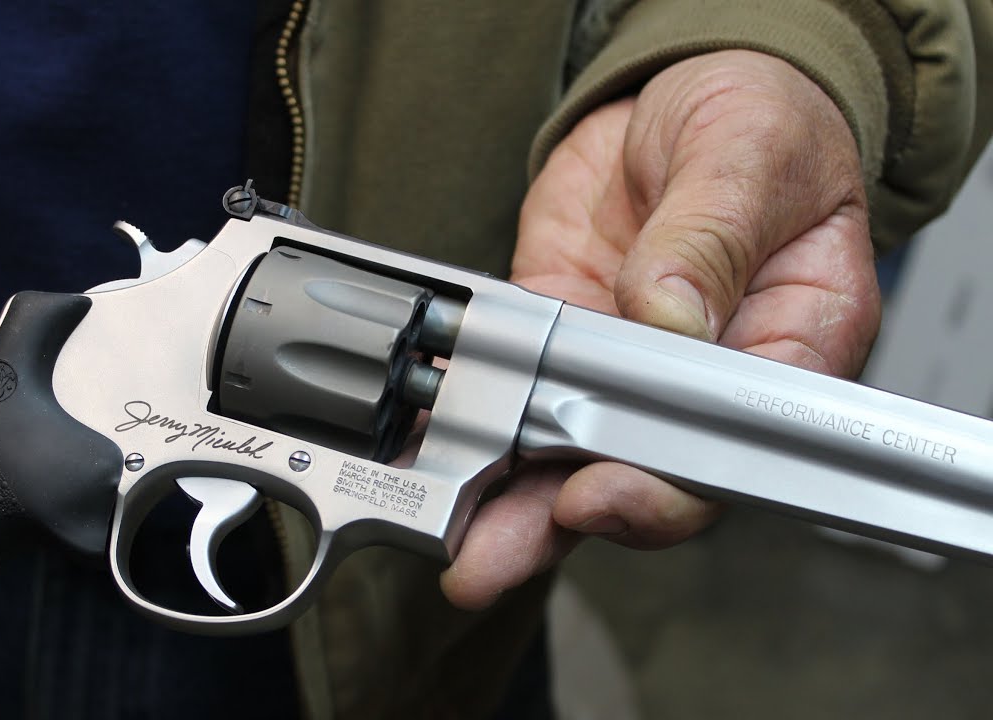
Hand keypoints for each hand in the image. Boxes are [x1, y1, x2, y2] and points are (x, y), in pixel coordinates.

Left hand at [442, 50, 880, 608]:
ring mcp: (620, 363)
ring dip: (507, 507)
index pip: (730, 449)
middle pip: (640, 476)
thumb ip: (712, 235)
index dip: (664, 487)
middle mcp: (701, 379)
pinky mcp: (556, 333)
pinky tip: (427, 452)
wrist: (683, 99)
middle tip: (493, 554)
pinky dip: (466, 425)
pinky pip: (510, 390)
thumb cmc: (763, 124)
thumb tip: (670, 312)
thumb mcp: (751, 157)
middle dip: (564, 521)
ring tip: (454, 542)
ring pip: (567, 455)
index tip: (600, 492)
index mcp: (785, 346)